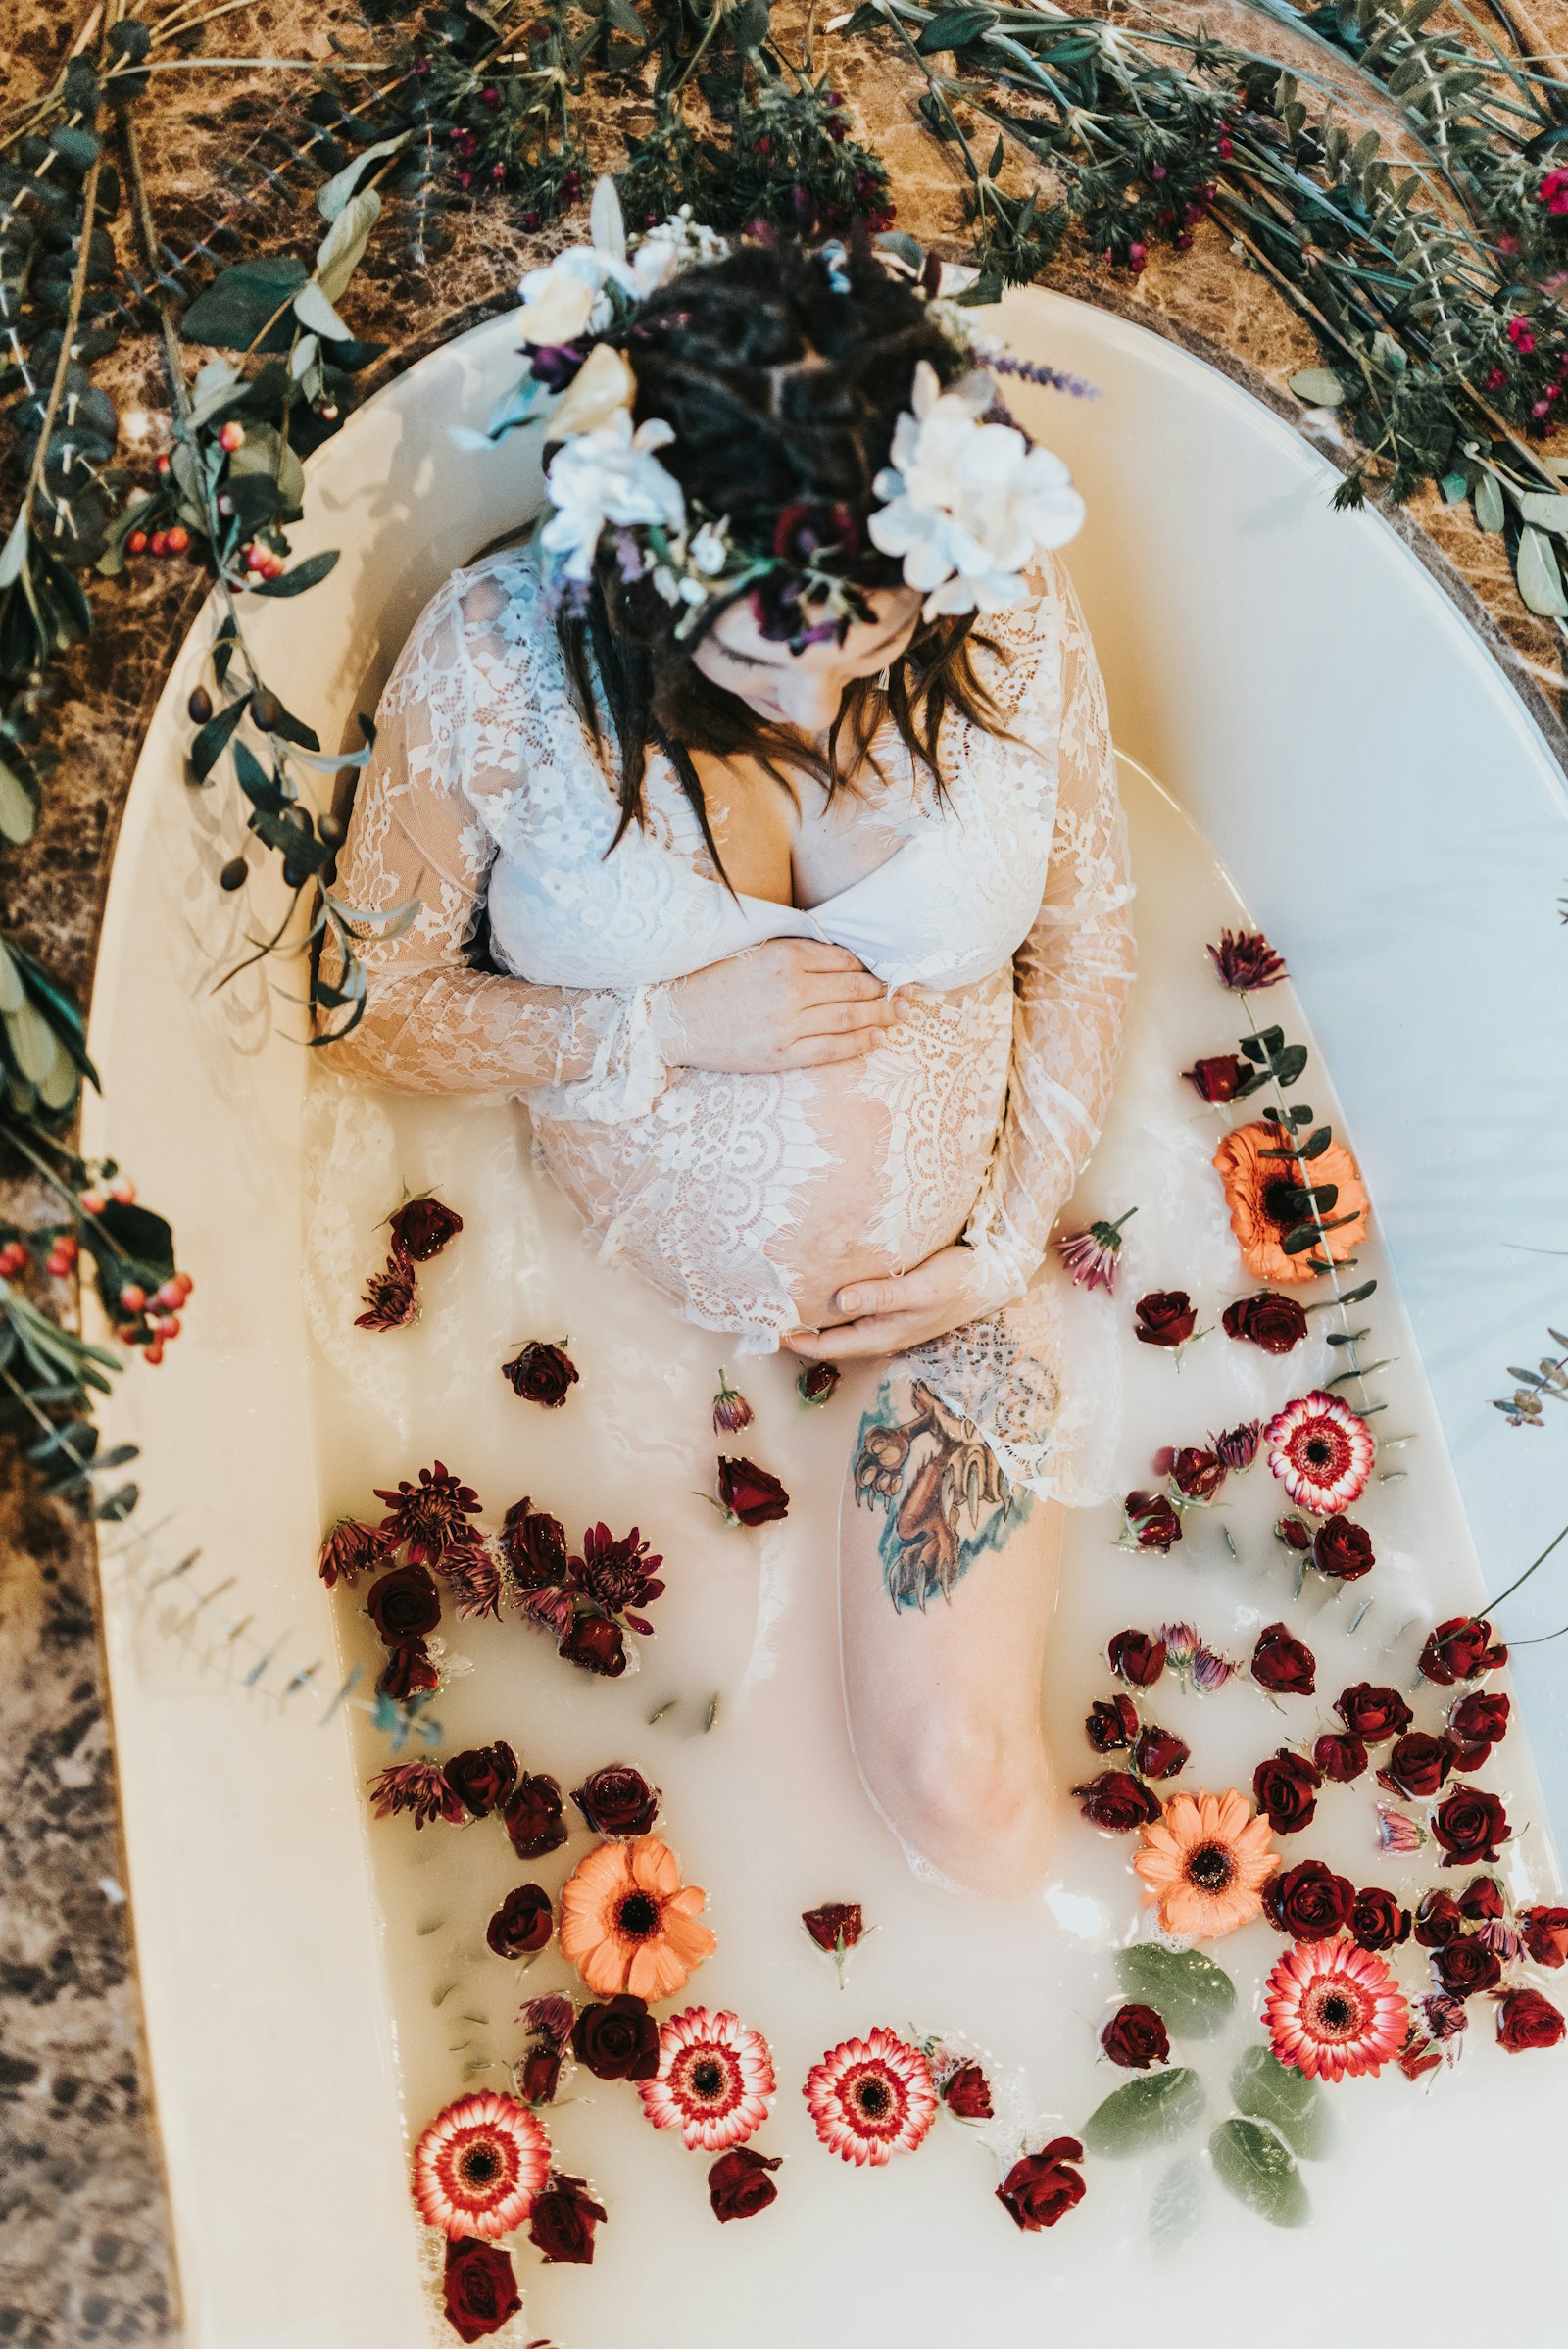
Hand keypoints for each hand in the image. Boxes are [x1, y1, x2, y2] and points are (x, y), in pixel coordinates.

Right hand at [657, 938, 908, 1075]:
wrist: (673, 1019)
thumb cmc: (713, 983)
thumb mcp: (755, 953)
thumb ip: (796, 953)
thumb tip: (842, 959)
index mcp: (785, 956)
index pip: (843, 960)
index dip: (868, 968)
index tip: (882, 973)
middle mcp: (791, 987)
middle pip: (854, 988)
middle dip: (883, 992)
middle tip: (904, 994)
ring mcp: (788, 1024)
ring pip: (849, 1018)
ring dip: (881, 1016)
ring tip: (899, 1015)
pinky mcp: (781, 1054)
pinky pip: (832, 1049)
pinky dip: (859, 1043)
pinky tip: (876, 1039)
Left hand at [782, 1245, 1001, 1360]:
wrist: (994, 1275)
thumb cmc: (958, 1282)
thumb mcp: (920, 1288)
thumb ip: (881, 1295)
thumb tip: (839, 1301)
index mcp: (882, 1335)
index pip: (825, 1346)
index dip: (793, 1341)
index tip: (761, 1327)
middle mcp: (880, 1333)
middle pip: (828, 1339)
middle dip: (796, 1331)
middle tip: (761, 1311)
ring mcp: (887, 1320)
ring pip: (839, 1324)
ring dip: (813, 1316)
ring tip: (782, 1298)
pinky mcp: (893, 1303)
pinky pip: (854, 1308)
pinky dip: (832, 1301)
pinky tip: (821, 1282)